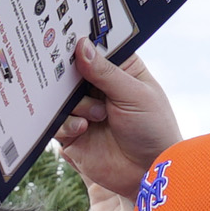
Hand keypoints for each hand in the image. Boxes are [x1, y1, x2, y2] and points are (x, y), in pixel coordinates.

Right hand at [50, 42, 179, 200]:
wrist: (148, 172)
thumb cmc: (153, 129)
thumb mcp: (133, 94)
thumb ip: (105, 72)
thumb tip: (81, 46)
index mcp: (118, 71)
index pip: (95, 49)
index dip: (82, 43)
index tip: (68, 37)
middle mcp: (98, 88)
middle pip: (71, 71)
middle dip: (68, 74)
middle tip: (66, 74)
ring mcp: (84, 110)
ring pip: (60, 97)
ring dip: (75, 105)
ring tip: (96, 115)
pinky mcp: (72, 134)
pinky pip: (56, 123)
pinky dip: (67, 124)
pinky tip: (84, 129)